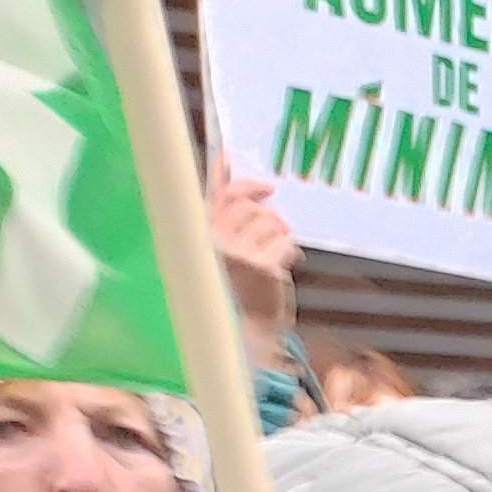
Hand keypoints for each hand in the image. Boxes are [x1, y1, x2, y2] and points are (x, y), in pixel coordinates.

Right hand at [211, 163, 298, 342]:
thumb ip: (224, 210)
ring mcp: (238, 254)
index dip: (244, 185)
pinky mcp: (262, 267)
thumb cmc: (235, 286)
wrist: (245, 329)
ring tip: (276, 254)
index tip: (266, 187)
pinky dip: (292, 253)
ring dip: (281, 236)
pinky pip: (287, 245)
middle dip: (270, 217)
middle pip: (252, 209)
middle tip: (278, 231)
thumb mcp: (225, 244)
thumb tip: (225, 162)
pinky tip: (287, 266)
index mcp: (199, 233)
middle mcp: (213, 241)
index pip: (220, 196)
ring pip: (272, 224)